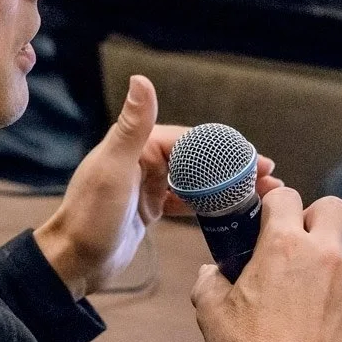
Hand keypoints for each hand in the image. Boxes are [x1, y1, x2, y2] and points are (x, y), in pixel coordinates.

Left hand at [35, 75, 281, 298]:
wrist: (72, 262)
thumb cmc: (89, 216)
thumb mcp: (114, 168)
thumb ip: (133, 126)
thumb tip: (141, 79)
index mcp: (139, 146)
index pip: (193, 140)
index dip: (226, 149)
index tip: (255, 159)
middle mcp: (145, 161)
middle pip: (200, 159)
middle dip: (234, 167)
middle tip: (268, 177)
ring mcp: (149, 186)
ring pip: (198, 181)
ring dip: (227, 186)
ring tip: (260, 194)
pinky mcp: (151, 210)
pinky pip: (188, 202)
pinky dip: (211, 205)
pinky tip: (233, 211)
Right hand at [191, 188, 341, 341]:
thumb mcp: (211, 312)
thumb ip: (210, 280)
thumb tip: (212, 271)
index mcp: (283, 247)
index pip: (286, 197)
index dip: (276, 206)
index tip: (273, 219)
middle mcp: (326, 257)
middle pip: (334, 208)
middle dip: (319, 220)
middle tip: (305, 245)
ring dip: (341, 265)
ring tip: (322, 292)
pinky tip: (334, 328)